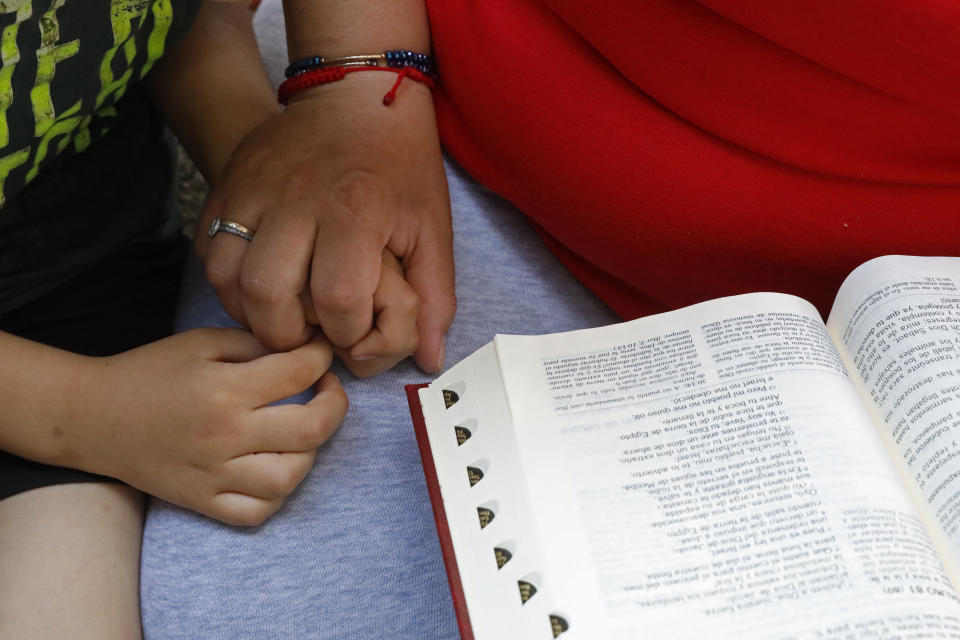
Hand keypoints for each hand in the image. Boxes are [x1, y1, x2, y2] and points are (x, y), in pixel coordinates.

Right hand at [69, 329, 346, 525]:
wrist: (92, 417)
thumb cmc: (149, 372)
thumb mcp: (201, 341)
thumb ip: (255, 344)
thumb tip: (303, 351)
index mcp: (225, 388)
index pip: (300, 372)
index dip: (322, 356)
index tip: (320, 353)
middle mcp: (225, 434)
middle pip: (312, 429)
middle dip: (335, 404)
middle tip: (327, 390)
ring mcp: (214, 474)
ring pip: (290, 477)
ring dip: (309, 452)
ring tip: (299, 432)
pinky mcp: (202, 501)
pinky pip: (256, 512)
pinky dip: (275, 494)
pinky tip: (274, 467)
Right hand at [197, 72, 455, 371]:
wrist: (355, 94)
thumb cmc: (399, 164)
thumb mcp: (432, 226)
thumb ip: (434, 296)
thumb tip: (430, 360)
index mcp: (355, 211)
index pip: (337, 298)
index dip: (346, 332)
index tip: (356, 329)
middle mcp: (297, 201)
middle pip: (268, 294)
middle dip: (287, 334)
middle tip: (308, 336)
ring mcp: (254, 190)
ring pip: (227, 275)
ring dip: (249, 311)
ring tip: (280, 315)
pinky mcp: (228, 186)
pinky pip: (208, 249)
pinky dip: (228, 280)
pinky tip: (259, 285)